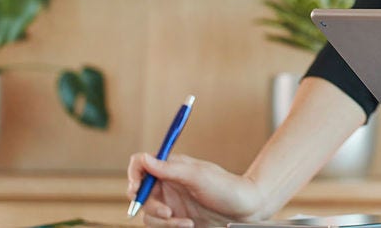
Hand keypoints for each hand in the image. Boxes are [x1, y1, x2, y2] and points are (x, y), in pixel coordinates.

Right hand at [125, 153, 266, 227]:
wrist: (247, 211)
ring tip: (185, 222)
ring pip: (148, 214)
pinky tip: (189, 225)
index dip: (133, 175)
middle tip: (166, 212)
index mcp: (170, 168)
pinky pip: (160, 226)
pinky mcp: (176, 220)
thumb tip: (143, 158)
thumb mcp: (198, 176)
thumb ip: (169, 169)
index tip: (136, 188)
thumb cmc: (227, 188)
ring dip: (163, 221)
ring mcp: (171, 203)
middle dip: (149, 205)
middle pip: (139, 194)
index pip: (140, 166)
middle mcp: (167, 185)